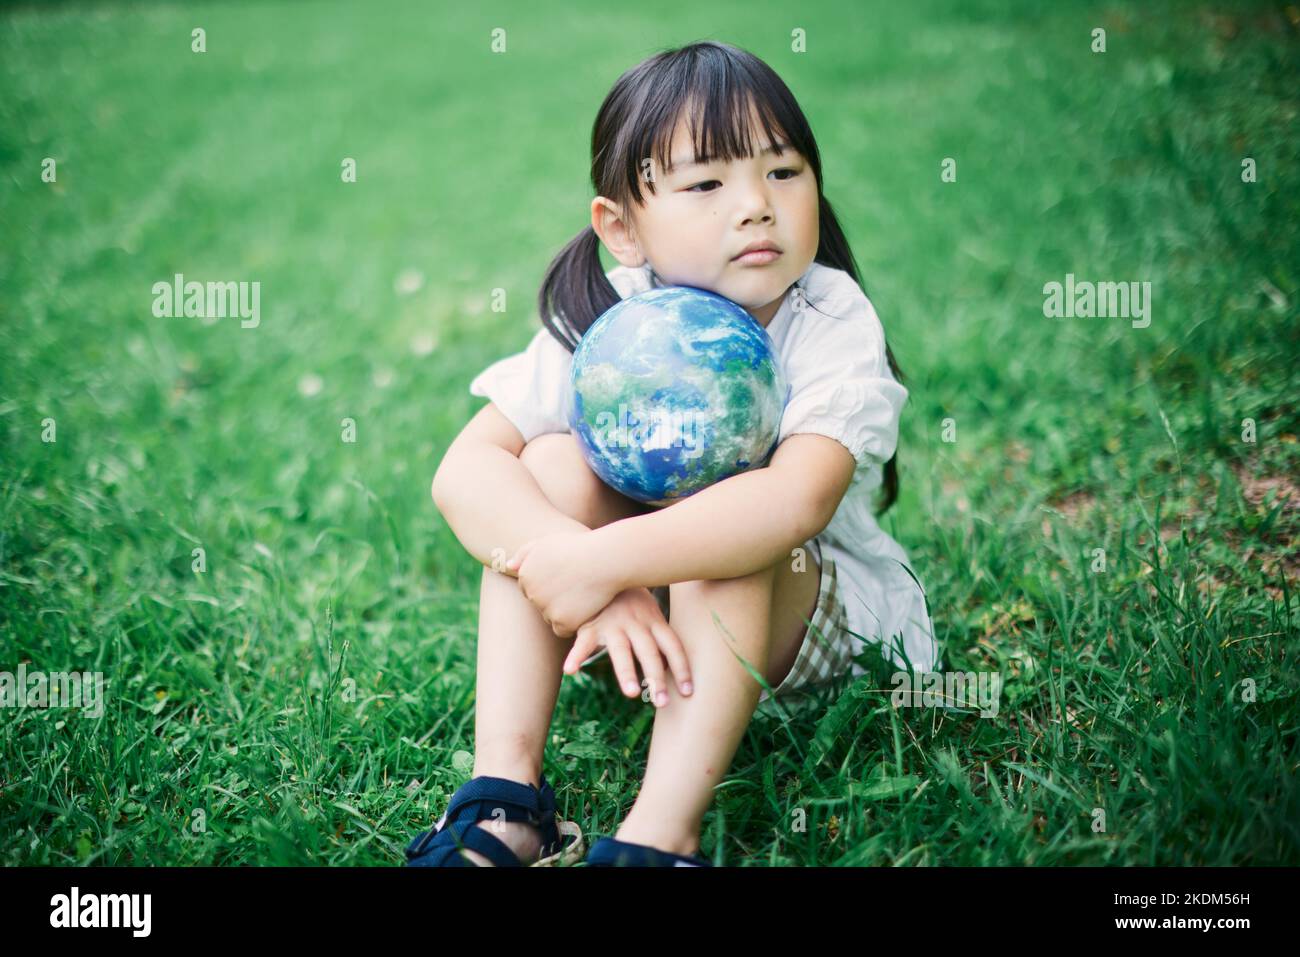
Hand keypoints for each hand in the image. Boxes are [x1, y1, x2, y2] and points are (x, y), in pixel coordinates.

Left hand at [505, 529, 621, 637]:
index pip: (531, 589)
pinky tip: (584, 608)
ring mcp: (545, 608)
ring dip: (564, 612)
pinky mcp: (561, 621)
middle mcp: (531, 592)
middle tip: (576, 586)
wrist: (605, 559)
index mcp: (525, 573)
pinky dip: (573, 623)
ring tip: (582, 595)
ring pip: (550, 618)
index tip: (566, 577)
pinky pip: (562, 630)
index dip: (550, 584)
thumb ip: (526, 552)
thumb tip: (509, 566)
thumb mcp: (549, 542)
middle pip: (540, 605)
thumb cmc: (580, 547)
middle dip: (555, 599)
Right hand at [563, 587, 692, 705]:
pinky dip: (576, 656)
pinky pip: (583, 643)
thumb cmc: (631, 599)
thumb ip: (659, 636)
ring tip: (632, 693)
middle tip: (663, 703)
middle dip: (657, 678)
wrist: (604, 567)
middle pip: (649, 652)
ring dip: (626, 672)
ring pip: (621, 651)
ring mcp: (613, 624)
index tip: (688, 692)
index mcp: (654, 621)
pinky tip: (571, 671)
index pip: (672, 646)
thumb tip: (675, 667)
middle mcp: (636, 623)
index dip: (682, 668)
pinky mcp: (591, 625)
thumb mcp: (650, 611)